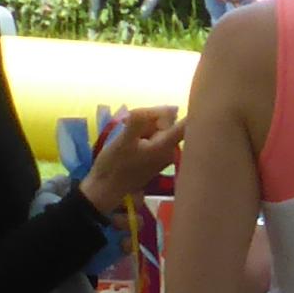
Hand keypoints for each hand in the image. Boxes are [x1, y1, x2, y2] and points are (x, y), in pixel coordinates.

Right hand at [80, 106, 182, 220]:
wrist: (106, 188)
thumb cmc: (114, 165)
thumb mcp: (123, 140)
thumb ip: (142, 122)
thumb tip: (171, 108)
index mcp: (167, 146)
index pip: (187, 125)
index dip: (184, 111)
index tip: (176, 104)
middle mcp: (171, 150)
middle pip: (169, 121)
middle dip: (150, 116)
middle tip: (129, 121)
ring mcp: (164, 152)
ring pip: (159, 126)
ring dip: (143, 123)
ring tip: (126, 129)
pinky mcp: (156, 154)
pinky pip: (154, 135)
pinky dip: (142, 131)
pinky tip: (129, 136)